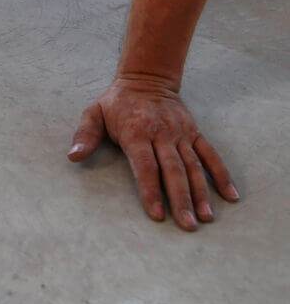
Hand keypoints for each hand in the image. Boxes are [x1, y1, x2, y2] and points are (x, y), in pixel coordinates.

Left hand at [68, 77, 239, 230]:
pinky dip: (221, 175)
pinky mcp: (195, 132)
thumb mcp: (94, 113)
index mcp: (136, 132)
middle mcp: (162, 134)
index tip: (157, 214)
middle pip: (173, 171)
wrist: (146, 78)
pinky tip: (230, 196)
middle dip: (180, 199)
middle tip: (187, 225)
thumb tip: (73, 156)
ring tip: (206, 217)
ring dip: (201, 193)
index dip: (150, 190)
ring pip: (194, 166)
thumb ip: (84, 135)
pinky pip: (210, 155)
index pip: (145, 166)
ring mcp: (181, 134)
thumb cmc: (116, 102)